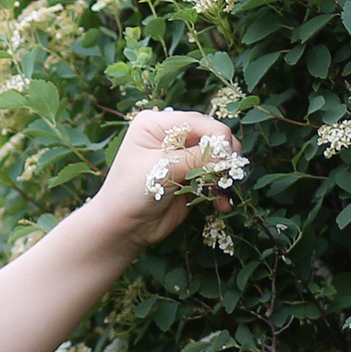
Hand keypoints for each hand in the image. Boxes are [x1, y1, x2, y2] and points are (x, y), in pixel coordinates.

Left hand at [92, 107, 241, 245]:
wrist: (123, 229)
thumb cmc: (129, 193)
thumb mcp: (160, 169)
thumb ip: (195, 158)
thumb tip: (228, 153)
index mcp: (156, 124)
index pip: (198, 122)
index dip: (218, 138)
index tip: (228, 159)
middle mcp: (170, 136)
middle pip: (212, 137)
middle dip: (223, 157)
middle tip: (227, 177)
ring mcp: (181, 157)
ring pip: (218, 158)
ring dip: (224, 176)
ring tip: (223, 193)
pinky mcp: (190, 177)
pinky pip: (215, 178)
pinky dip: (220, 190)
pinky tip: (221, 205)